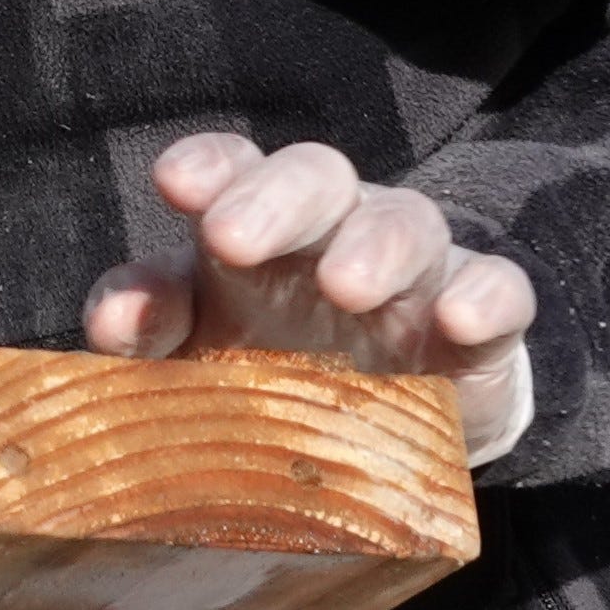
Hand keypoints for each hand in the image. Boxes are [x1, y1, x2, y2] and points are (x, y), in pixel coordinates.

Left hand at [85, 133, 536, 465]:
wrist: (392, 443)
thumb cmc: (270, 374)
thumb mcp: (197, 355)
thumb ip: (149, 327)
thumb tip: (110, 323)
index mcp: (256, 225)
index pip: (232, 168)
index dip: (208, 166)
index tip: (172, 183)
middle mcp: (335, 230)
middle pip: (316, 178)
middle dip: (277, 199)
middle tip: (234, 239)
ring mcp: (414, 273)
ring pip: (406, 224)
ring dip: (377, 246)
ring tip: (348, 287)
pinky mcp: (483, 328)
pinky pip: (499, 290)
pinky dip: (485, 296)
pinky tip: (460, 319)